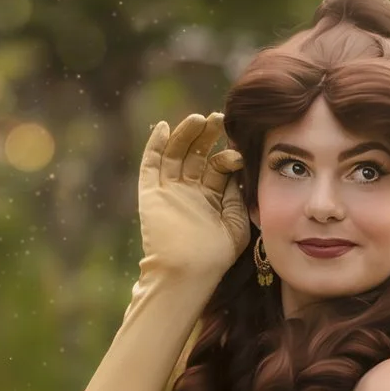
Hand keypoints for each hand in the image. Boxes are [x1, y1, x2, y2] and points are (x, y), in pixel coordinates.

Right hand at [135, 112, 248, 287]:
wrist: (188, 272)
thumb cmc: (216, 255)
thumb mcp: (236, 223)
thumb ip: (237, 196)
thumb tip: (237, 171)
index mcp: (211, 198)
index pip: (218, 167)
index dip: (228, 155)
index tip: (239, 151)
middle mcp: (190, 191)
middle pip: (197, 154)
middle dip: (207, 135)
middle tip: (218, 118)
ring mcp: (170, 192)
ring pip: (175, 154)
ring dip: (185, 135)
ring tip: (198, 119)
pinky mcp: (151, 195)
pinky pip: (150, 166)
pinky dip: (154, 146)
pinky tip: (162, 128)